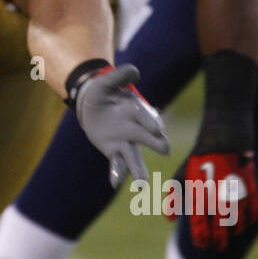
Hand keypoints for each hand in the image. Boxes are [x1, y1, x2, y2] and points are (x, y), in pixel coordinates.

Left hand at [72, 63, 169, 187]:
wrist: (92, 106)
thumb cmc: (103, 92)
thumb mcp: (106, 82)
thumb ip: (120, 77)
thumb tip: (134, 72)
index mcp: (136, 110)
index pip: (146, 116)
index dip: (151, 121)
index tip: (157, 128)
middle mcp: (135, 129)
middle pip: (148, 138)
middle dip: (156, 143)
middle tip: (165, 149)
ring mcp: (125, 142)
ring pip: (134, 158)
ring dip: (138, 171)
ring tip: (141, 186)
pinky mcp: (113, 151)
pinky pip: (116, 163)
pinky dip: (116, 173)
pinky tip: (115, 184)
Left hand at [174, 151, 257, 250]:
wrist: (224, 136)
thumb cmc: (200, 158)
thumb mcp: (182, 175)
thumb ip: (175, 198)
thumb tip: (170, 219)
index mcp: (200, 198)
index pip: (200, 230)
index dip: (201, 241)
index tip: (202, 245)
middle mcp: (219, 201)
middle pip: (220, 233)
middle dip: (218, 243)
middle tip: (217, 247)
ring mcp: (237, 197)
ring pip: (238, 226)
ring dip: (234, 232)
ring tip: (230, 234)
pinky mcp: (251, 190)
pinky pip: (254, 212)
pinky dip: (250, 220)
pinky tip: (245, 221)